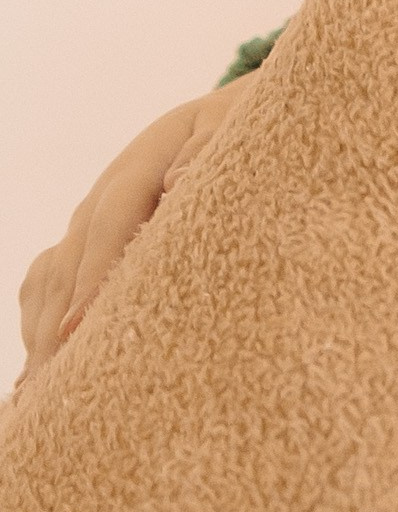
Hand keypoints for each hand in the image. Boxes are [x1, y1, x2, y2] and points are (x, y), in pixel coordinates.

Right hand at [16, 79, 257, 374]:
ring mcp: (93, 215)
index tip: (79, 326)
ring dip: (43, 333)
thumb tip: (178, 184)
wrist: (230, 117)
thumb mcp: (236, 130)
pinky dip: (42, 324)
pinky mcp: (92, 236)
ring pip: (53, 275)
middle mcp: (105, 192)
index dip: (93, 275)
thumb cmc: (245, 130)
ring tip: (38, 394)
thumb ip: (209, 152)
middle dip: (58, 322)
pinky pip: (50, 280)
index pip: (110, 223)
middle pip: (70, 260)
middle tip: (50, 385)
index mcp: (141, 163)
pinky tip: (40, 375)